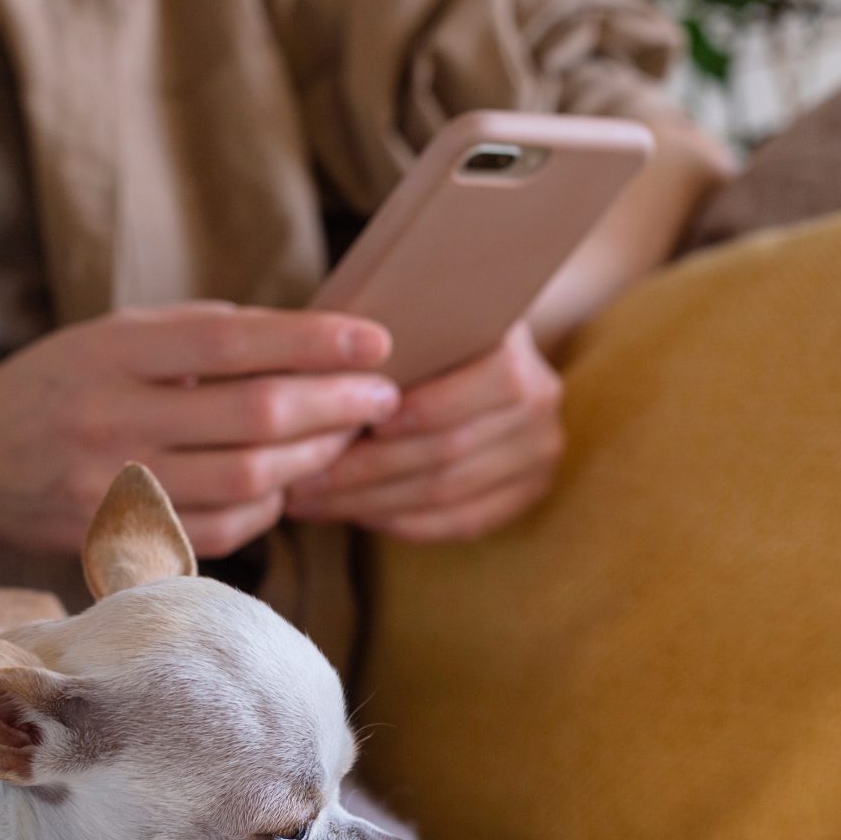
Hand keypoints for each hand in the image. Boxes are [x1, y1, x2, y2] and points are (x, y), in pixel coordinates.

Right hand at [0, 303, 397, 555]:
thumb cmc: (55, 385)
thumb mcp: (111, 335)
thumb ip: (199, 335)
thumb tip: (310, 338)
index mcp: (111, 353)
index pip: (231, 343)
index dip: (313, 342)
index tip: (376, 340)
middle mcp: (111, 421)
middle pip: (254, 417)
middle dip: (336, 406)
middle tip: (383, 396)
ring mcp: (115, 491)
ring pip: (249, 481)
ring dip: (314, 458)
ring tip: (347, 435)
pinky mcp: (121, 544)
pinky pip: (224, 531)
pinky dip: (271, 506)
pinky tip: (288, 480)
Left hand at [283, 322, 561, 542]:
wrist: (473, 356)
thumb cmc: (419, 332)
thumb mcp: (408, 318)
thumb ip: (383, 341)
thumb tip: (314, 378)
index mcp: (516, 348)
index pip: (481, 383)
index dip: (419, 409)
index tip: (345, 422)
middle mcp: (540, 401)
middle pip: (450, 448)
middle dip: (365, 470)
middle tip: (300, 479)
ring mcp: (539, 453)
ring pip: (447, 493)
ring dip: (370, 502)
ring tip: (311, 501)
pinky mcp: (527, 494)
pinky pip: (458, 522)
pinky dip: (400, 522)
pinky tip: (353, 515)